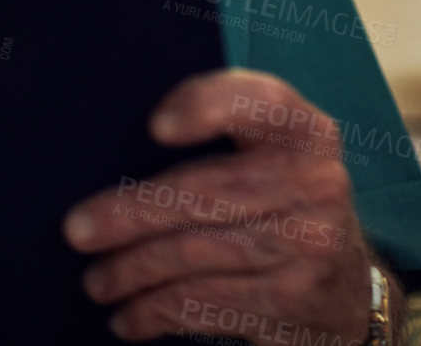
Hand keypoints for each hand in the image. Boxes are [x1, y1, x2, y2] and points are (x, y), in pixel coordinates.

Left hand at [62, 69, 380, 342]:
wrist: (346, 282)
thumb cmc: (272, 191)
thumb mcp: (263, 149)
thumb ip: (214, 126)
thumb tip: (108, 131)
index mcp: (302, 128)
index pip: (258, 102)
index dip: (206, 106)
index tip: (155, 126)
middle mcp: (317, 182)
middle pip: (207, 192)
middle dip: (131, 213)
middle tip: (75, 230)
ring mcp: (311, 245)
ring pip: (198, 255)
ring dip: (133, 271)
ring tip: (95, 280)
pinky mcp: (295, 301)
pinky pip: (210, 305)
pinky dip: (159, 312)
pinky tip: (129, 318)